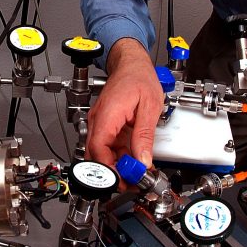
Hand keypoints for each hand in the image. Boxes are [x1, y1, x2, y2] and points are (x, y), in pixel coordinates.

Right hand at [86, 39, 163, 167]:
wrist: (131, 63)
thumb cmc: (139, 77)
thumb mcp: (150, 107)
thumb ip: (144, 135)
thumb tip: (142, 160)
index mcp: (107, 114)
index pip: (98, 148)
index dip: (109, 168)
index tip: (124, 179)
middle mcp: (99, 120)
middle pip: (96, 155)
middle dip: (113, 173)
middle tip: (132, 183)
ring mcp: (100, 123)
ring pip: (102, 153)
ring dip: (117, 166)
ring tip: (136, 175)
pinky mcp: (105, 126)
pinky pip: (108, 146)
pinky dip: (119, 157)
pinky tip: (133, 162)